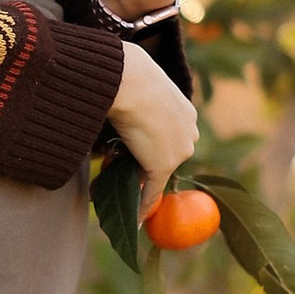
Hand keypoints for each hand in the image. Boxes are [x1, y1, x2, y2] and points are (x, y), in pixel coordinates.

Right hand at [107, 43, 198, 213]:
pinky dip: (143, 205)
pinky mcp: (163, 165)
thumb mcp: (136, 87)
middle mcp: (189, 132)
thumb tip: (113, 105)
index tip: (137, 151)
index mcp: (186, 111)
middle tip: (113, 162)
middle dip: (140, 163)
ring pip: (153, 171)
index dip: (150, 146)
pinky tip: (134, 218)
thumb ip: (134, 101)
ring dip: (131, 178)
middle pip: (164, 156)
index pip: (170, 137)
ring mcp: (179, 150)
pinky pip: (152, 191)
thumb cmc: (125, 74)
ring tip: (105, 179)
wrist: (128, 79)